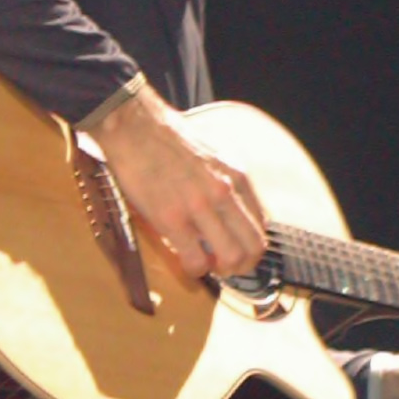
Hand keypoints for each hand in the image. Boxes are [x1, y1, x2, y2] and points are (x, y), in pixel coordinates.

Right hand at [88, 84, 267, 278]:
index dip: (252, 245)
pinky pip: (195, 261)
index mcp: (237, 176)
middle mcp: (224, 192)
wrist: (135, 127)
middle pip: (255, 246)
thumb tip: (234, 213)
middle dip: (244, 265)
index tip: (237, 249)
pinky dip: (194, 270)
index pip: (263, 224)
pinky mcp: (172, 218)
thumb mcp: (215, 155)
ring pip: (232, 258)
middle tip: (226, 265)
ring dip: (221, 270)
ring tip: (206, 264)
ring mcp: (199, 206)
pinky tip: (185, 262)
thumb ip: (229, 183)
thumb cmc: (170, 140)